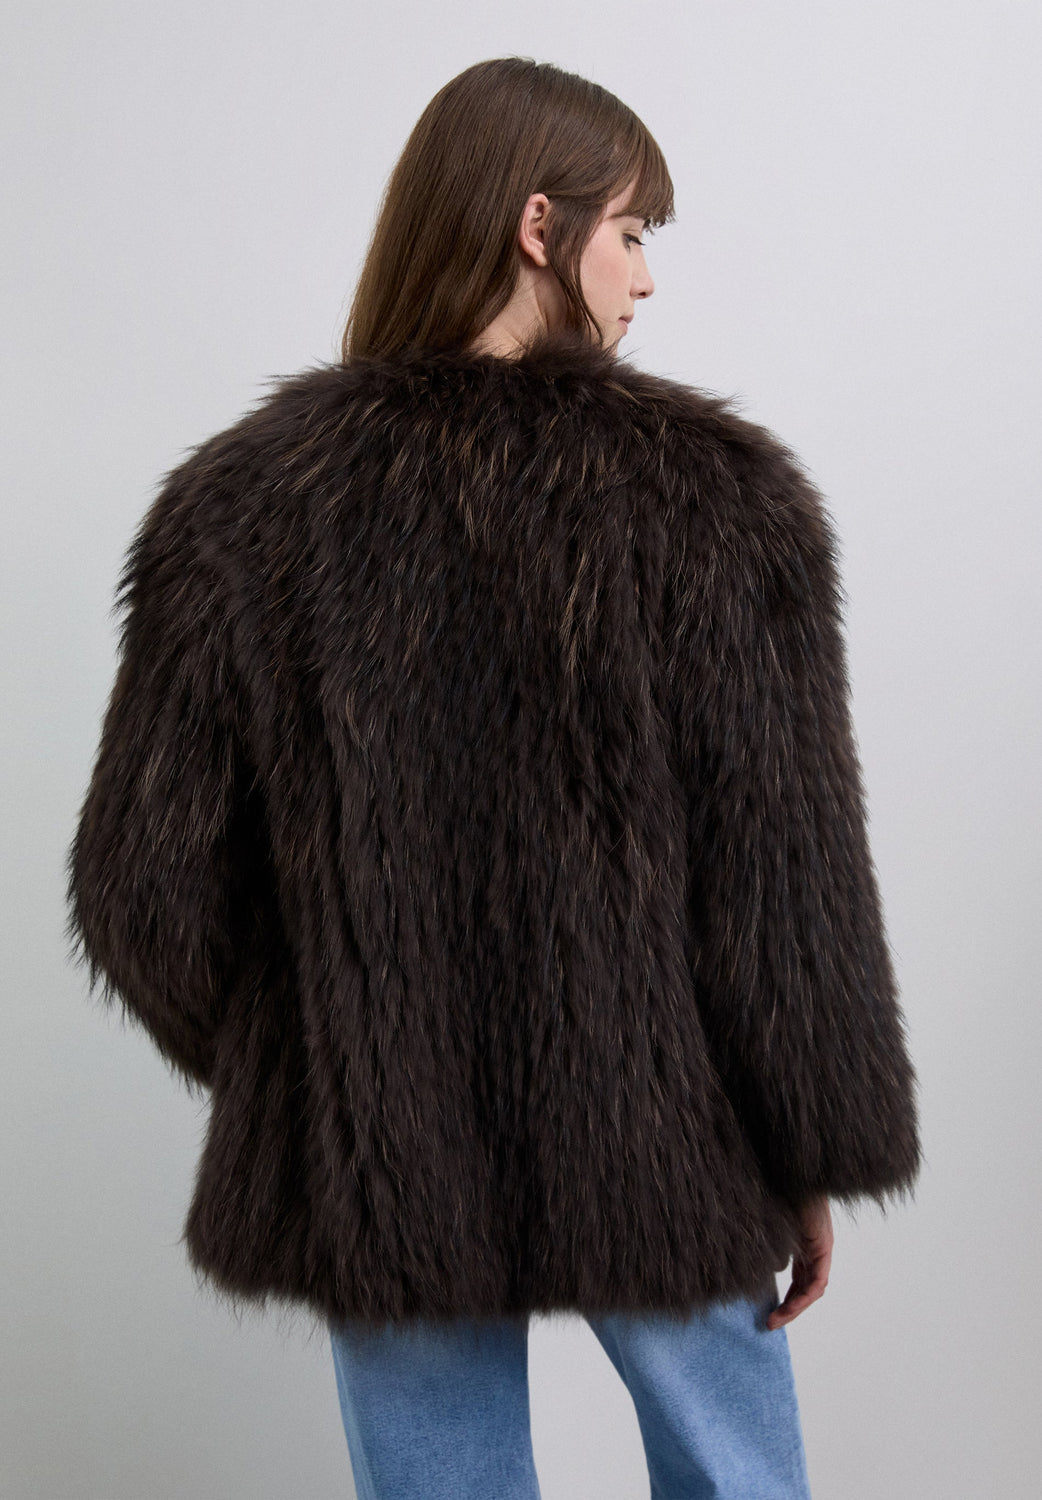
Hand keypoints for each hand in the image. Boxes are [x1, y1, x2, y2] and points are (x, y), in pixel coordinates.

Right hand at [766, 1194, 832, 1330]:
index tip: (770, 1312)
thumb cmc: (780, 1191)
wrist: (793, 1172)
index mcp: (805, 1244)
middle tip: (770, 1323)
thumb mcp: (774, 1225)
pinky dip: (804, 1296)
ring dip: (795, 1307)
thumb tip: (775, 1267)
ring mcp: (821, 1247)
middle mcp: (816, 1248)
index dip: (787, 1298)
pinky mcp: (822, 1245)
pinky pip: (817, 1280)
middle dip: (789, 1308)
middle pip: (807, 1287)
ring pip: (813, 1288)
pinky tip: (789, 1305)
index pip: (799, 1278)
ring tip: (776, 1319)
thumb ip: (774, 1245)